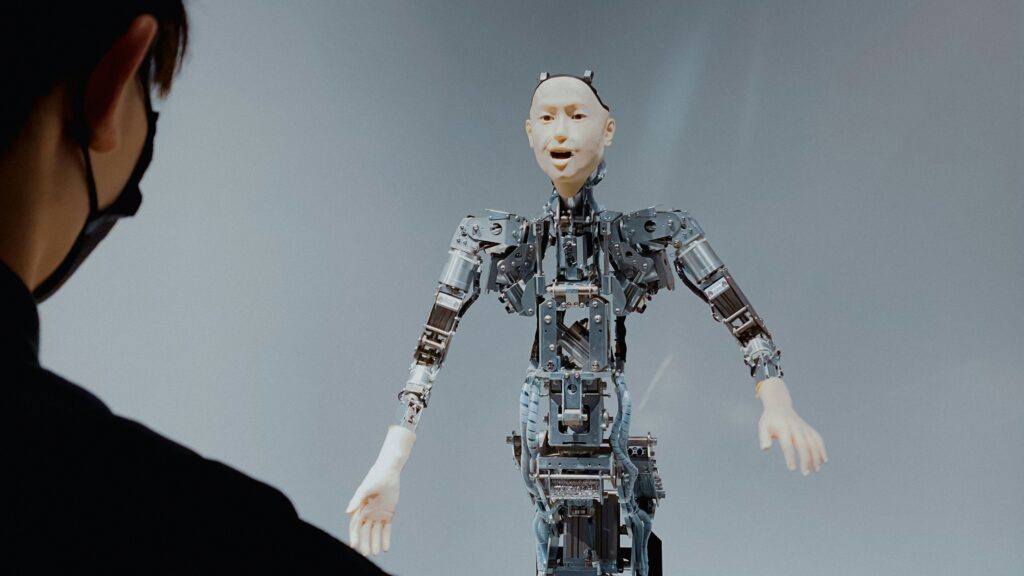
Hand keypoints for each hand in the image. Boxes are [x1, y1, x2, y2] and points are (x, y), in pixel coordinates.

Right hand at [345, 425, 414, 556]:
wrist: (389, 471)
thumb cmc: (375, 478)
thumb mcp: (365, 489)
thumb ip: (356, 500)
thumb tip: (347, 512)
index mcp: (360, 508)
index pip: (356, 526)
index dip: (355, 536)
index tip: (354, 546)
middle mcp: (367, 513)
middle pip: (365, 532)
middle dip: (365, 543)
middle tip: (365, 554)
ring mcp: (378, 514)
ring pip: (375, 532)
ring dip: (375, 543)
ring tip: (375, 554)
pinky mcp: (388, 514)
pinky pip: (386, 529)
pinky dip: (386, 538)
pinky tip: (386, 548)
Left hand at [756, 377, 826, 475]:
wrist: (779, 406)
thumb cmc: (770, 420)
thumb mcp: (763, 426)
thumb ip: (764, 437)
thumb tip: (765, 448)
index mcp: (783, 428)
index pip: (787, 444)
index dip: (790, 456)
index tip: (792, 468)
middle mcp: (795, 428)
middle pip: (802, 445)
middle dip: (805, 459)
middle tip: (805, 473)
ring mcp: (804, 428)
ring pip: (812, 443)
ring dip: (816, 456)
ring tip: (815, 470)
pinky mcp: (809, 429)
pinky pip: (817, 439)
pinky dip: (822, 449)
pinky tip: (823, 461)